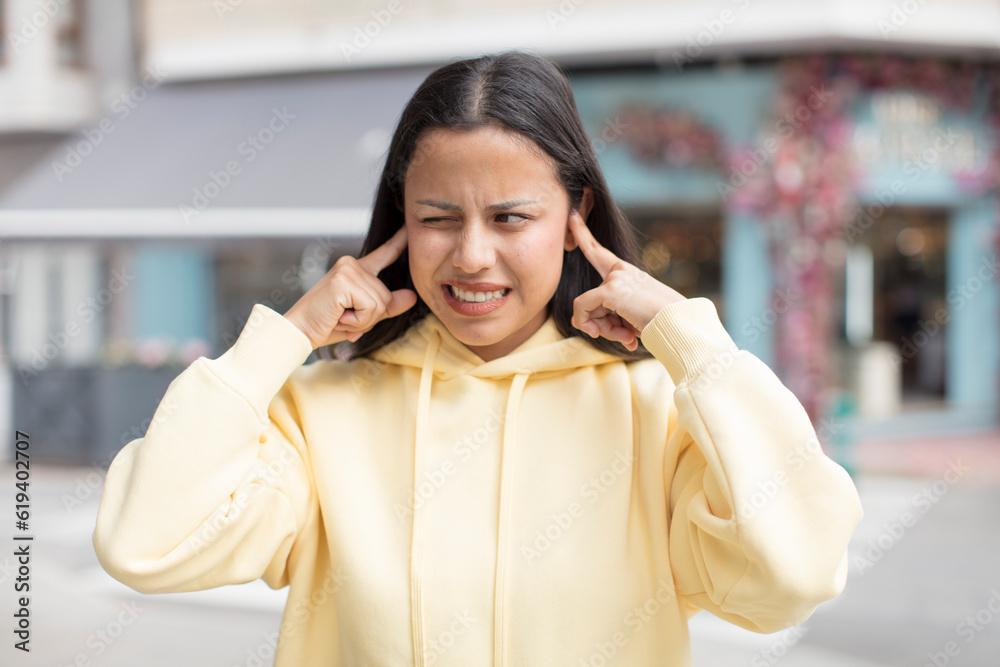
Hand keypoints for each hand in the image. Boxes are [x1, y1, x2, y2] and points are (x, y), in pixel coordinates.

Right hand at [284, 225, 416, 348]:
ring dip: (362, 321)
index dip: (400, 241)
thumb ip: (387, 306)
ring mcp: (348, 270)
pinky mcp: (344, 281)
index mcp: (357, 270)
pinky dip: (357, 321)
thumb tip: (412, 297)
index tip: (410, 226)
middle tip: (343, 318)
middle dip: (369, 318)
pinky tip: (338, 317)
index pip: (385, 254)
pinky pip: (370, 308)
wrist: (300, 331)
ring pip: (380, 304)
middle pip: (386, 297)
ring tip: (340, 318)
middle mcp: (352, 265)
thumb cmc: (327, 324)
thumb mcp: (363, 316)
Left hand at [568, 211, 686, 350]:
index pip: (598, 251)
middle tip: (621, 336)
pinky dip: (590, 325)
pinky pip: (582, 309)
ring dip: (602, 329)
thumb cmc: (660, 325)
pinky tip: (619, 335)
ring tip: (626, 335)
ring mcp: (615, 278)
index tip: (572, 213)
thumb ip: (606, 319)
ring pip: (585, 308)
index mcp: (627, 274)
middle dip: (598, 323)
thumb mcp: (630, 319)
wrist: (681, 326)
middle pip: (588, 299)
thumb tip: (577, 322)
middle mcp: (620, 271)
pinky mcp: (609, 290)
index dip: (582, 233)